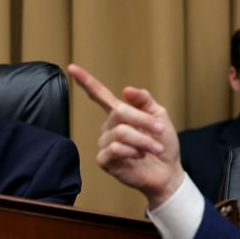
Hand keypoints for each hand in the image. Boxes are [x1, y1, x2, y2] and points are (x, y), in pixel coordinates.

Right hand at [67, 63, 184, 207]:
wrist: (168, 172)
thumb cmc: (163, 144)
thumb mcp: (159, 116)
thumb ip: (144, 101)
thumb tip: (126, 90)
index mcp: (119, 114)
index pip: (99, 95)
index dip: (85, 81)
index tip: (71, 67)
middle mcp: (108, 127)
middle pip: (120, 112)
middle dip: (143, 121)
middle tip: (159, 131)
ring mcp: (105, 144)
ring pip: (120, 132)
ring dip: (143, 139)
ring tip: (154, 147)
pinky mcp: (105, 161)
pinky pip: (115, 148)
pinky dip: (133, 151)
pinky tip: (139, 156)